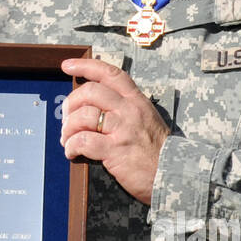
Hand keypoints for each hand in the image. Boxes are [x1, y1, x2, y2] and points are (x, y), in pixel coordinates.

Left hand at [60, 57, 169, 204]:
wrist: (174, 174)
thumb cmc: (157, 150)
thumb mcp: (146, 119)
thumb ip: (124, 109)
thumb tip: (93, 106)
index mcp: (136, 100)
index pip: (109, 74)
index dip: (85, 66)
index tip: (67, 66)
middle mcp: (129, 110)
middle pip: (90, 92)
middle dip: (70, 103)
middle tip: (65, 119)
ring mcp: (122, 129)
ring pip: (83, 116)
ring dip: (68, 128)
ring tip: (67, 139)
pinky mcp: (115, 150)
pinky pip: (83, 141)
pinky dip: (71, 146)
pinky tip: (72, 152)